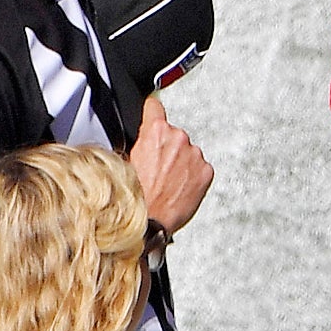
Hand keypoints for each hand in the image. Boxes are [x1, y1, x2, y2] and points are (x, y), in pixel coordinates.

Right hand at [127, 95, 212, 233]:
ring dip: (180, 162)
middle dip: (166, 147)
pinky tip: (178, 188)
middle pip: (173, 134)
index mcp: (156, 132)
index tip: (153, 109)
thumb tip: (139, 143)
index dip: (151, 111)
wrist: (149, 223)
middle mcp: (179, 138)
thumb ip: (137, 145)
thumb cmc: (134, 198)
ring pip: (187, 152)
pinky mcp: (206, 170)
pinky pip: (199, 167)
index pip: (155, 107)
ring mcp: (195, 154)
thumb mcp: (123, 164)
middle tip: (155, 169)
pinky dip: (192, 175)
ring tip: (166, 183)